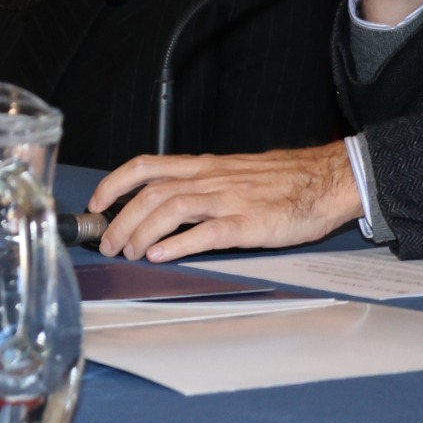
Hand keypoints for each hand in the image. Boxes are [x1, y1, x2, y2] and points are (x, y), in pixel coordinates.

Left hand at [86, 143, 363, 262]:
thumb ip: (203, 187)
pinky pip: (206, 232)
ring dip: (142, 231)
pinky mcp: (248, 223)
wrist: (326, 181)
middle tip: (108, 242)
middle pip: (151, 192)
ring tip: (129, 252)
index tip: (97, 202)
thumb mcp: (234, 174)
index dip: (116, 182)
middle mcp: (211, 179)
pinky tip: (161, 255)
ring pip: (171, 208)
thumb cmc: (284, 181)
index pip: (148, 166)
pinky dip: (178, 244)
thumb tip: (168, 204)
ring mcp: (229, 200)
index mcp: (206, 167)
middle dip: (121, 218)